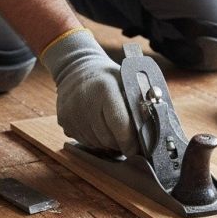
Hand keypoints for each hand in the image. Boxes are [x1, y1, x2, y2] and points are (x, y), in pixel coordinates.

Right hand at [42, 30, 138, 155]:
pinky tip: (97, 125)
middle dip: (121, 143)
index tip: (138, 149)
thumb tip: (153, 130)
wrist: (76, 68)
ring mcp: (71, 113)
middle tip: (127, 138)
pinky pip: (84, 141)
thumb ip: (139, 103)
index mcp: (104, 89)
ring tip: (111, 128)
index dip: (131, 142)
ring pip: (96, 144)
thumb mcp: (127, 81)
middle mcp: (85, 101)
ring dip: (108, 142)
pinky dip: (95, 139)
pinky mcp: (63, 121)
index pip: (120, 125)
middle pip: (108, 139)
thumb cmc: (108, 77)